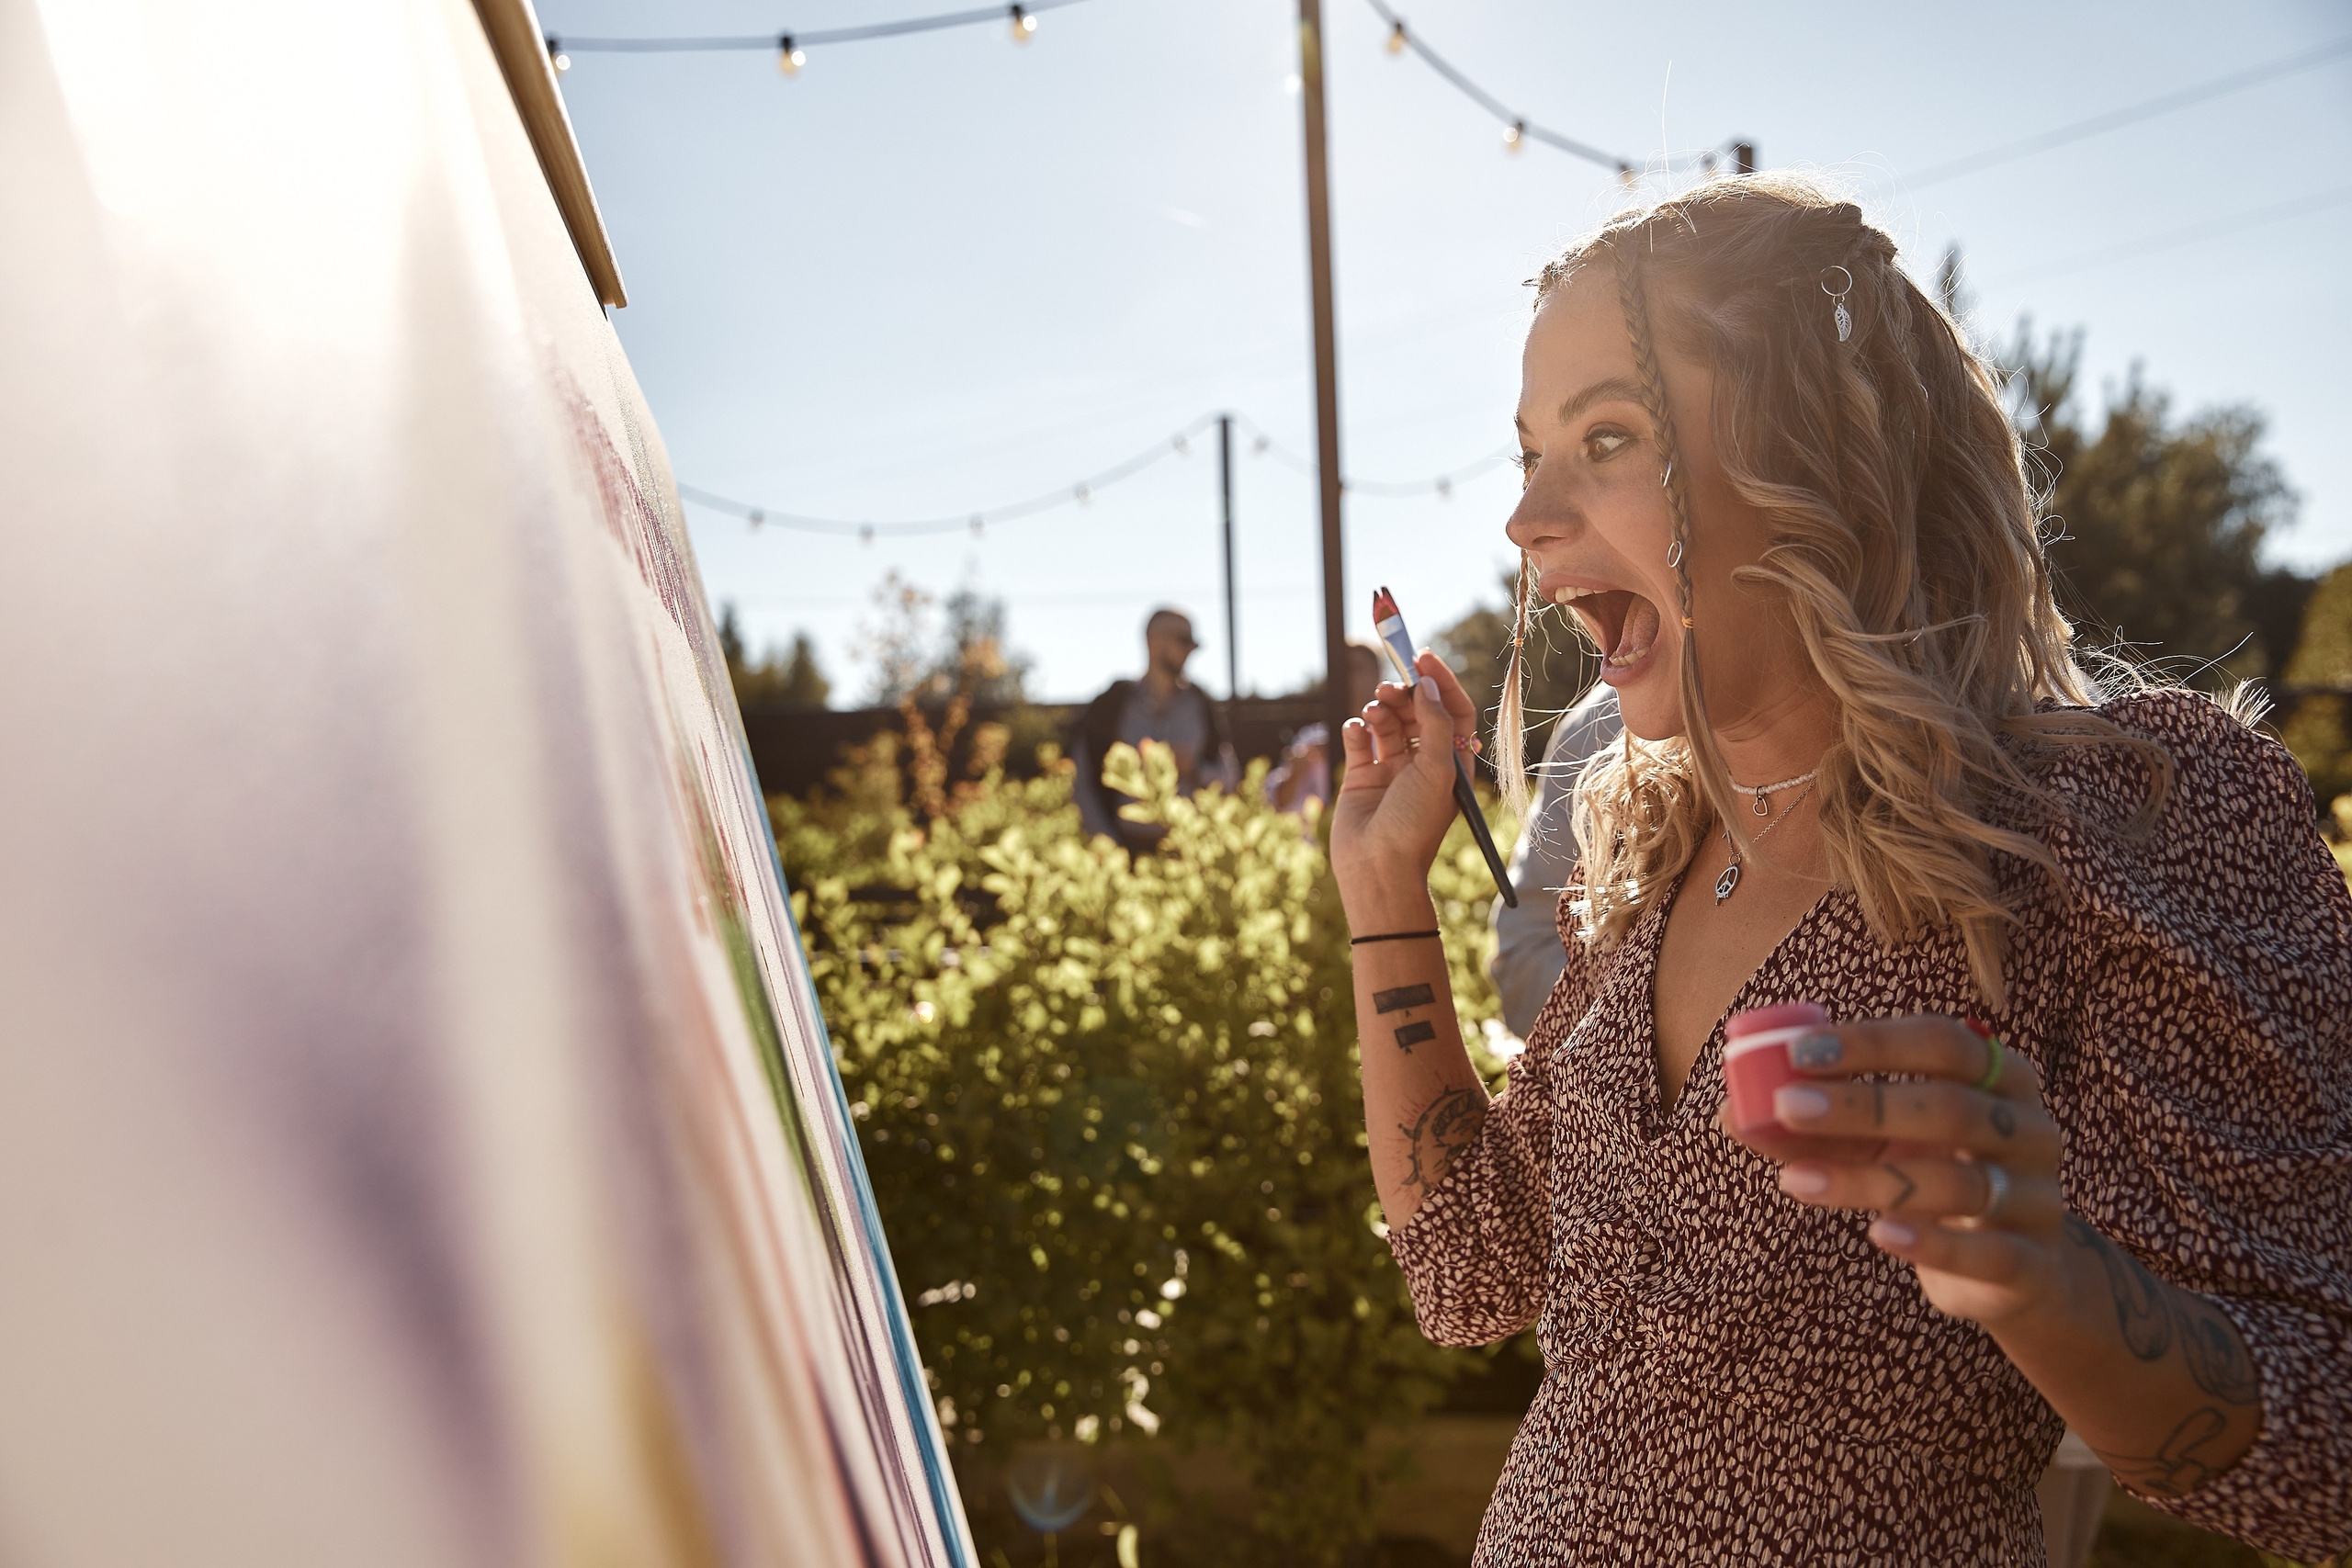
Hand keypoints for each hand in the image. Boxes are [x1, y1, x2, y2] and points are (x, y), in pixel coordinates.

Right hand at [1329, 650, 1474, 923]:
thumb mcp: (1438, 770)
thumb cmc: (1415, 824)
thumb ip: (1436, 723)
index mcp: (1451, 763)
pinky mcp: (1361, 777)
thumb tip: (1427, 684)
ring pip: (1387, 723)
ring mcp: (1391, 770)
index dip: (1440, 683)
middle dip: (1404, 695)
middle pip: (1417, 712)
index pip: (1453, 711)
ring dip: (1380, 710)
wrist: (1377, 867)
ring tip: (1373, 712)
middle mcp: (1423, 764)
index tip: (1422, 658)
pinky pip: (1360, 740)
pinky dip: (1357, 728)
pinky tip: (1356, 731)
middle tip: (1389, 687)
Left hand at [1719, 1014, 2065, 1330]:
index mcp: (2003, 1078)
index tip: (1798, 1051)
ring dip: (1866, 1179)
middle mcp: (2031, 1130)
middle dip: (1862, 1104)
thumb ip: (1816, 1128)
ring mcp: (2038, 1198)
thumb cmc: (1934, 1181)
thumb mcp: (1879, 1148)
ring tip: (1794, 1181)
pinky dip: (1929, 1243)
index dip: (1873, 1042)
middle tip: (1786, 1105)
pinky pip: (1987, 1252)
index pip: (1943, 1042)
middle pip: (1949, 1106)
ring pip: (1955, 1182)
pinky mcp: (2033, 1264)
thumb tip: (1730, 1112)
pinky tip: (1877, 1234)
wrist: (2016, 1272)